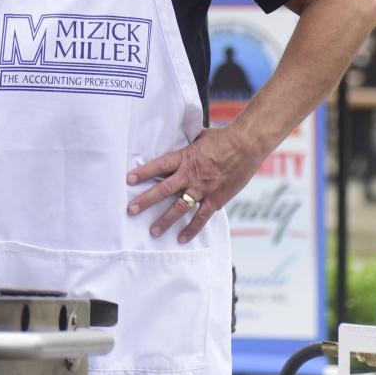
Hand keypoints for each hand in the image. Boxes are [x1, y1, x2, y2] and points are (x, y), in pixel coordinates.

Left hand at [126, 125, 264, 243]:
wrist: (246, 145)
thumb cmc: (223, 138)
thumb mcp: (200, 136)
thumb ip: (187, 143)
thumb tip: (178, 135)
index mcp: (185, 158)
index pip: (159, 166)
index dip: (143, 172)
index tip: (129, 180)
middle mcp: (190, 175)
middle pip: (164, 189)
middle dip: (146, 200)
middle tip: (131, 210)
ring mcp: (203, 189)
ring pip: (180, 207)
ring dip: (165, 220)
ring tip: (153, 231)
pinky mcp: (216, 199)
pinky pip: (201, 217)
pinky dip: (192, 229)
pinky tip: (182, 239)